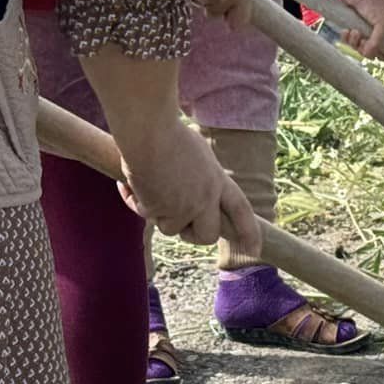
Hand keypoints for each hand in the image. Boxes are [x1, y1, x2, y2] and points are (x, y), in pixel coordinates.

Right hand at [116, 118, 259, 252]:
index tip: (255, 251)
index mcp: (218, 180)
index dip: (249, 232)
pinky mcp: (158, 210)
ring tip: (149, 185)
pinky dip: (134, 201)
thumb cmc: (168, 133)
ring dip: (157, 213)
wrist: (148, 132)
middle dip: (193, 235)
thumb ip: (202, 176)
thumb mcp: (197, 152)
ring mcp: (183, 207)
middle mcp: (205, 198)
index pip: (241, 211)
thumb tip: (196, 197)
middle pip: (208, 235)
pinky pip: (145, 214)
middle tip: (180, 224)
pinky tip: (128, 183)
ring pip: (170, 228)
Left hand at [336, 0, 383, 57]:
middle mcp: (379, 36)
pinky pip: (348, 42)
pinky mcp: (353, 29)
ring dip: (354, 42)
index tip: (374, 50)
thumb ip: (377, 43)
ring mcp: (366, 33)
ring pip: (358, 48)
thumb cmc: (374, 5)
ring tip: (353, 30)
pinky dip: (346, 38)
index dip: (381, 55)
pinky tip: (346, 30)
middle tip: (362, 39)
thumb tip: (367, 55)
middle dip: (364, 48)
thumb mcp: (382, 25)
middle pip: (371, 54)